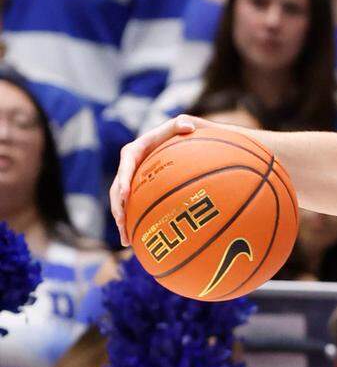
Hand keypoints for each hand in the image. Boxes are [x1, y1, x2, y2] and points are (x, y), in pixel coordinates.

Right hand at [110, 116, 204, 246]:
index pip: (126, 165)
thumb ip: (181, 124)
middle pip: (117, 188)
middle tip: (122, 223)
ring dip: (121, 220)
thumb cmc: (182, 132)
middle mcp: (130, 166)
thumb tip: (188, 125)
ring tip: (126, 240)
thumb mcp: (181, 124)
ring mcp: (132, 179)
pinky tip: (136, 242)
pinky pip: (132, 207)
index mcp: (135, 150)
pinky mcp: (137, 190)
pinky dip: (132, 223)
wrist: (181, 142)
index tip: (125, 194)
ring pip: (120, 202)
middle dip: (117, 206)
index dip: (123, 179)